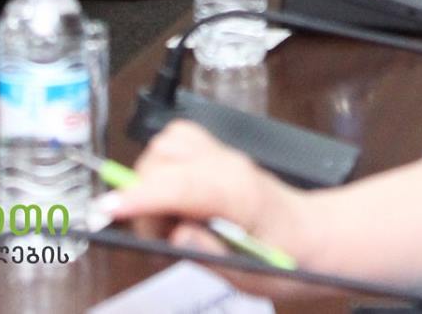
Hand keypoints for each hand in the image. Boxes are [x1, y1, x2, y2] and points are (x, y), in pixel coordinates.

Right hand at [102, 121, 305, 257]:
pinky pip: (173, 146)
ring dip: (150, 184)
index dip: (141, 195)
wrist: (312, 237)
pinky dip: (160, 172)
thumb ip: (213, 256)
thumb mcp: (254, 274)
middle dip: (144, 200)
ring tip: (170, 222)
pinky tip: (175, 204)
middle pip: (162, 160)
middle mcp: (228, 165)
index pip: (182, 183)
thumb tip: (178, 237)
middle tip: (160, 238)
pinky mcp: (212, 156)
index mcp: (241, 192)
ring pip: (164, 146)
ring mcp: (220, 156)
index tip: (109, 210)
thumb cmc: (288, 256)